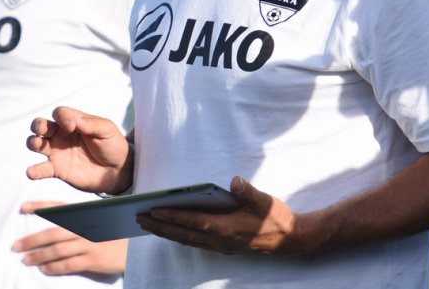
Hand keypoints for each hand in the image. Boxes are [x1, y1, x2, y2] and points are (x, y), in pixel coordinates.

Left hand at [13, 201, 126, 274]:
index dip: (40, 207)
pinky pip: (69, 264)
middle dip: (32, 240)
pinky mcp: (93, 259)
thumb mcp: (97, 218)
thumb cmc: (113, 232)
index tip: (24, 208)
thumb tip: (56, 219)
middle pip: (52, 233)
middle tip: (15, 246)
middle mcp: (84, 227)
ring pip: (57, 250)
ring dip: (39, 256)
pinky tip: (44, 269)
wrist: (135, 246)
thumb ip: (78, 218)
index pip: (59, 208)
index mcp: (85, 214)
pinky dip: (54, 267)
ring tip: (25, 260)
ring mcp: (89, 244)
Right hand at [26, 106, 132, 193]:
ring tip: (37, 144)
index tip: (72, 127)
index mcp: (73, 122)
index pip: (59, 113)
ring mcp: (58, 152)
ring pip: (37, 144)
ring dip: (33, 142)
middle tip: (42, 129)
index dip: (62, 117)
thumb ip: (91, 124)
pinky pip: (42, 169)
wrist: (117, 170)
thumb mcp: (106, 130)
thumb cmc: (112, 145)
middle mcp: (61, 135)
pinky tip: (32, 172)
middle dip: (38, 125)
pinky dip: (34, 171)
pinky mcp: (57, 170)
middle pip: (41, 125)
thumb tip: (74, 120)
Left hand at [136, 176, 301, 255]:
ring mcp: (221, 245)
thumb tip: (235, 182)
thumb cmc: (275, 217)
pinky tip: (171, 231)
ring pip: (187, 240)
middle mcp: (220, 240)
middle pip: (184, 234)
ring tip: (148, 225)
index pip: (193, 222)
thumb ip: (248, 192)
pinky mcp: (223, 246)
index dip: (173, 217)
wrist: (289, 239)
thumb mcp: (264, 201)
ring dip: (167, 233)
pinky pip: (195, 242)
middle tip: (139, 219)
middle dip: (161, 227)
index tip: (154, 211)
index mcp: (226, 228)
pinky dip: (180, 236)